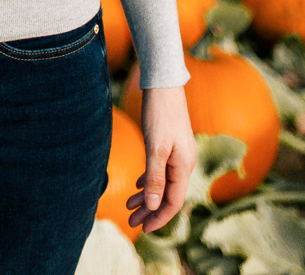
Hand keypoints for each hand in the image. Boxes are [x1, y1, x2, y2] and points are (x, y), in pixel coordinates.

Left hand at [126, 85, 196, 232]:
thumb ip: (155, 177)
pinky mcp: (169, 145)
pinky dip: (149, 180)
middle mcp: (183, 163)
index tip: (143, 229)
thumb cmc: (160, 114)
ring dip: (147, 197)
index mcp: (184, 166)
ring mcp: (177, 154)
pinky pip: (160, 170)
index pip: (173, 202)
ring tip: (129, 206)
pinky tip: (138, 186)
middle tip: (132, 222)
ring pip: (162, 183)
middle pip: (167, 195)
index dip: (159, 217)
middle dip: (150, 210)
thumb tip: (153, 206)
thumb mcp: (155, 147)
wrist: (163, 84)